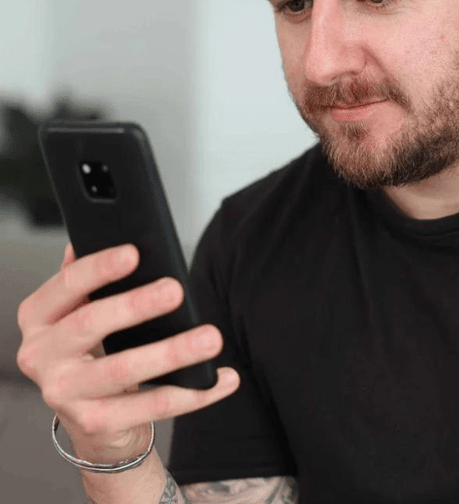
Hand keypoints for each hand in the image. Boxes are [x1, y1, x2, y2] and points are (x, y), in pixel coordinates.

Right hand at [16, 242, 239, 463]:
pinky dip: (194, 394)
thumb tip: (103, 231)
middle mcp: (40, 355)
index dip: (100, 268)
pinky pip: (151, 406)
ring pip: (123, 369)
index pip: (66, 285)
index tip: (134, 253)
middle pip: (90, 324)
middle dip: (136, 305)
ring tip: (210, 338)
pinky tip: (222, 379)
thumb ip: (90, 276)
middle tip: (176, 291)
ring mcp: (65, 393)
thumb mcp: (82, 308)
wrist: (91, 416)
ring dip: (172, 352)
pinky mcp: (95, 424)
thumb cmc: (91, 347)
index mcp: (39, 317)